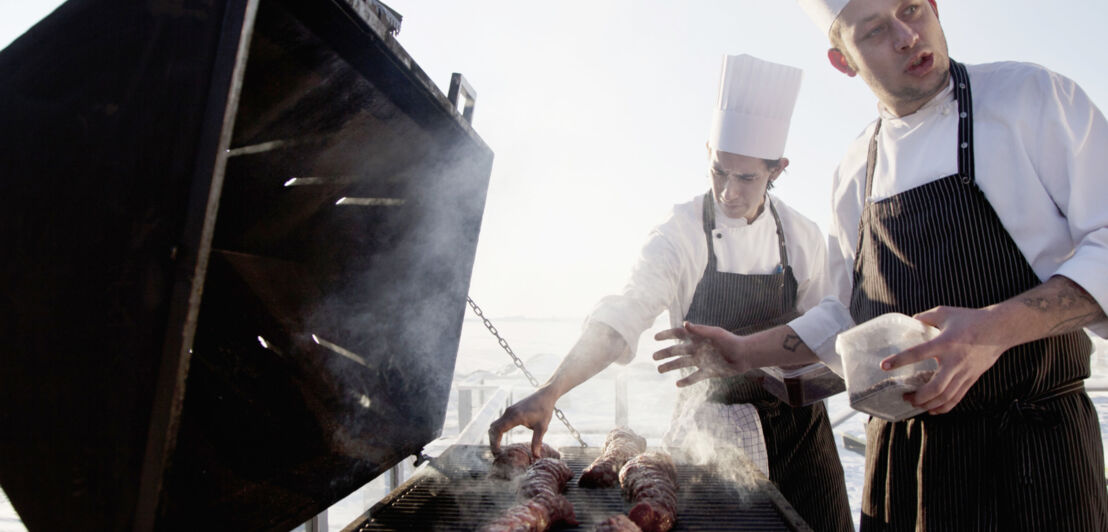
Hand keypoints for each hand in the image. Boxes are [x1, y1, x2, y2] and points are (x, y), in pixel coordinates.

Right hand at [487, 386, 557, 456]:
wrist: (545, 395)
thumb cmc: (544, 410)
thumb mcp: (542, 427)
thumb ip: (537, 442)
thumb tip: (536, 457)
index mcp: (515, 416)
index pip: (498, 430)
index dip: (495, 443)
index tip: (497, 453)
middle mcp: (509, 413)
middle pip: (493, 428)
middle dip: (492, 441)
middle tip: (496, 454)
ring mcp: (508, 411)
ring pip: (495, 424)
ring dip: (494, 436)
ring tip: (498, 448)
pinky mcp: (510, 410)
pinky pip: (499, 422)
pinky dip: (497, 431)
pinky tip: (502, 439)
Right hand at [652, 322, 747, 386]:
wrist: (745, 356)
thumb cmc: (731, 341)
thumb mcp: (715, 334)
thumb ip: (700, 330)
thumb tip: (685, 323)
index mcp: (698, 337)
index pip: (679, 334)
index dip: (667, 335)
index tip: (655, 338)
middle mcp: (697, 348)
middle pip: (677, 350)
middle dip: (665, 353)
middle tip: (654, 357)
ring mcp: (702, 360)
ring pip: (682, 364)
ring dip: (670, 366)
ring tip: (659, 370)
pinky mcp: (708, 371)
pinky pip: (695, 377)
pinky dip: (686, 381)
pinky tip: (677, 385)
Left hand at [881, 306, 1007, 413]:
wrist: (1000, 329)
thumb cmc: (970, 319)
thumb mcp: (945, 312)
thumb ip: (925, 317)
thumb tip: (910, 321)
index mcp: (945, 342)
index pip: (918, 353)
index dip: (900, 360)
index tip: (884, 366)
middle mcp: (954, 360)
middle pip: (935, 387)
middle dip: (918, 396)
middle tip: (904, 396)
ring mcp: (965, 372)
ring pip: (946, 396)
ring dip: (928, 404)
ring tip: (915, 404)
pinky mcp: (972, 378)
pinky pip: (957, 398)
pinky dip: (944, 407)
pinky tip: (932, 410)